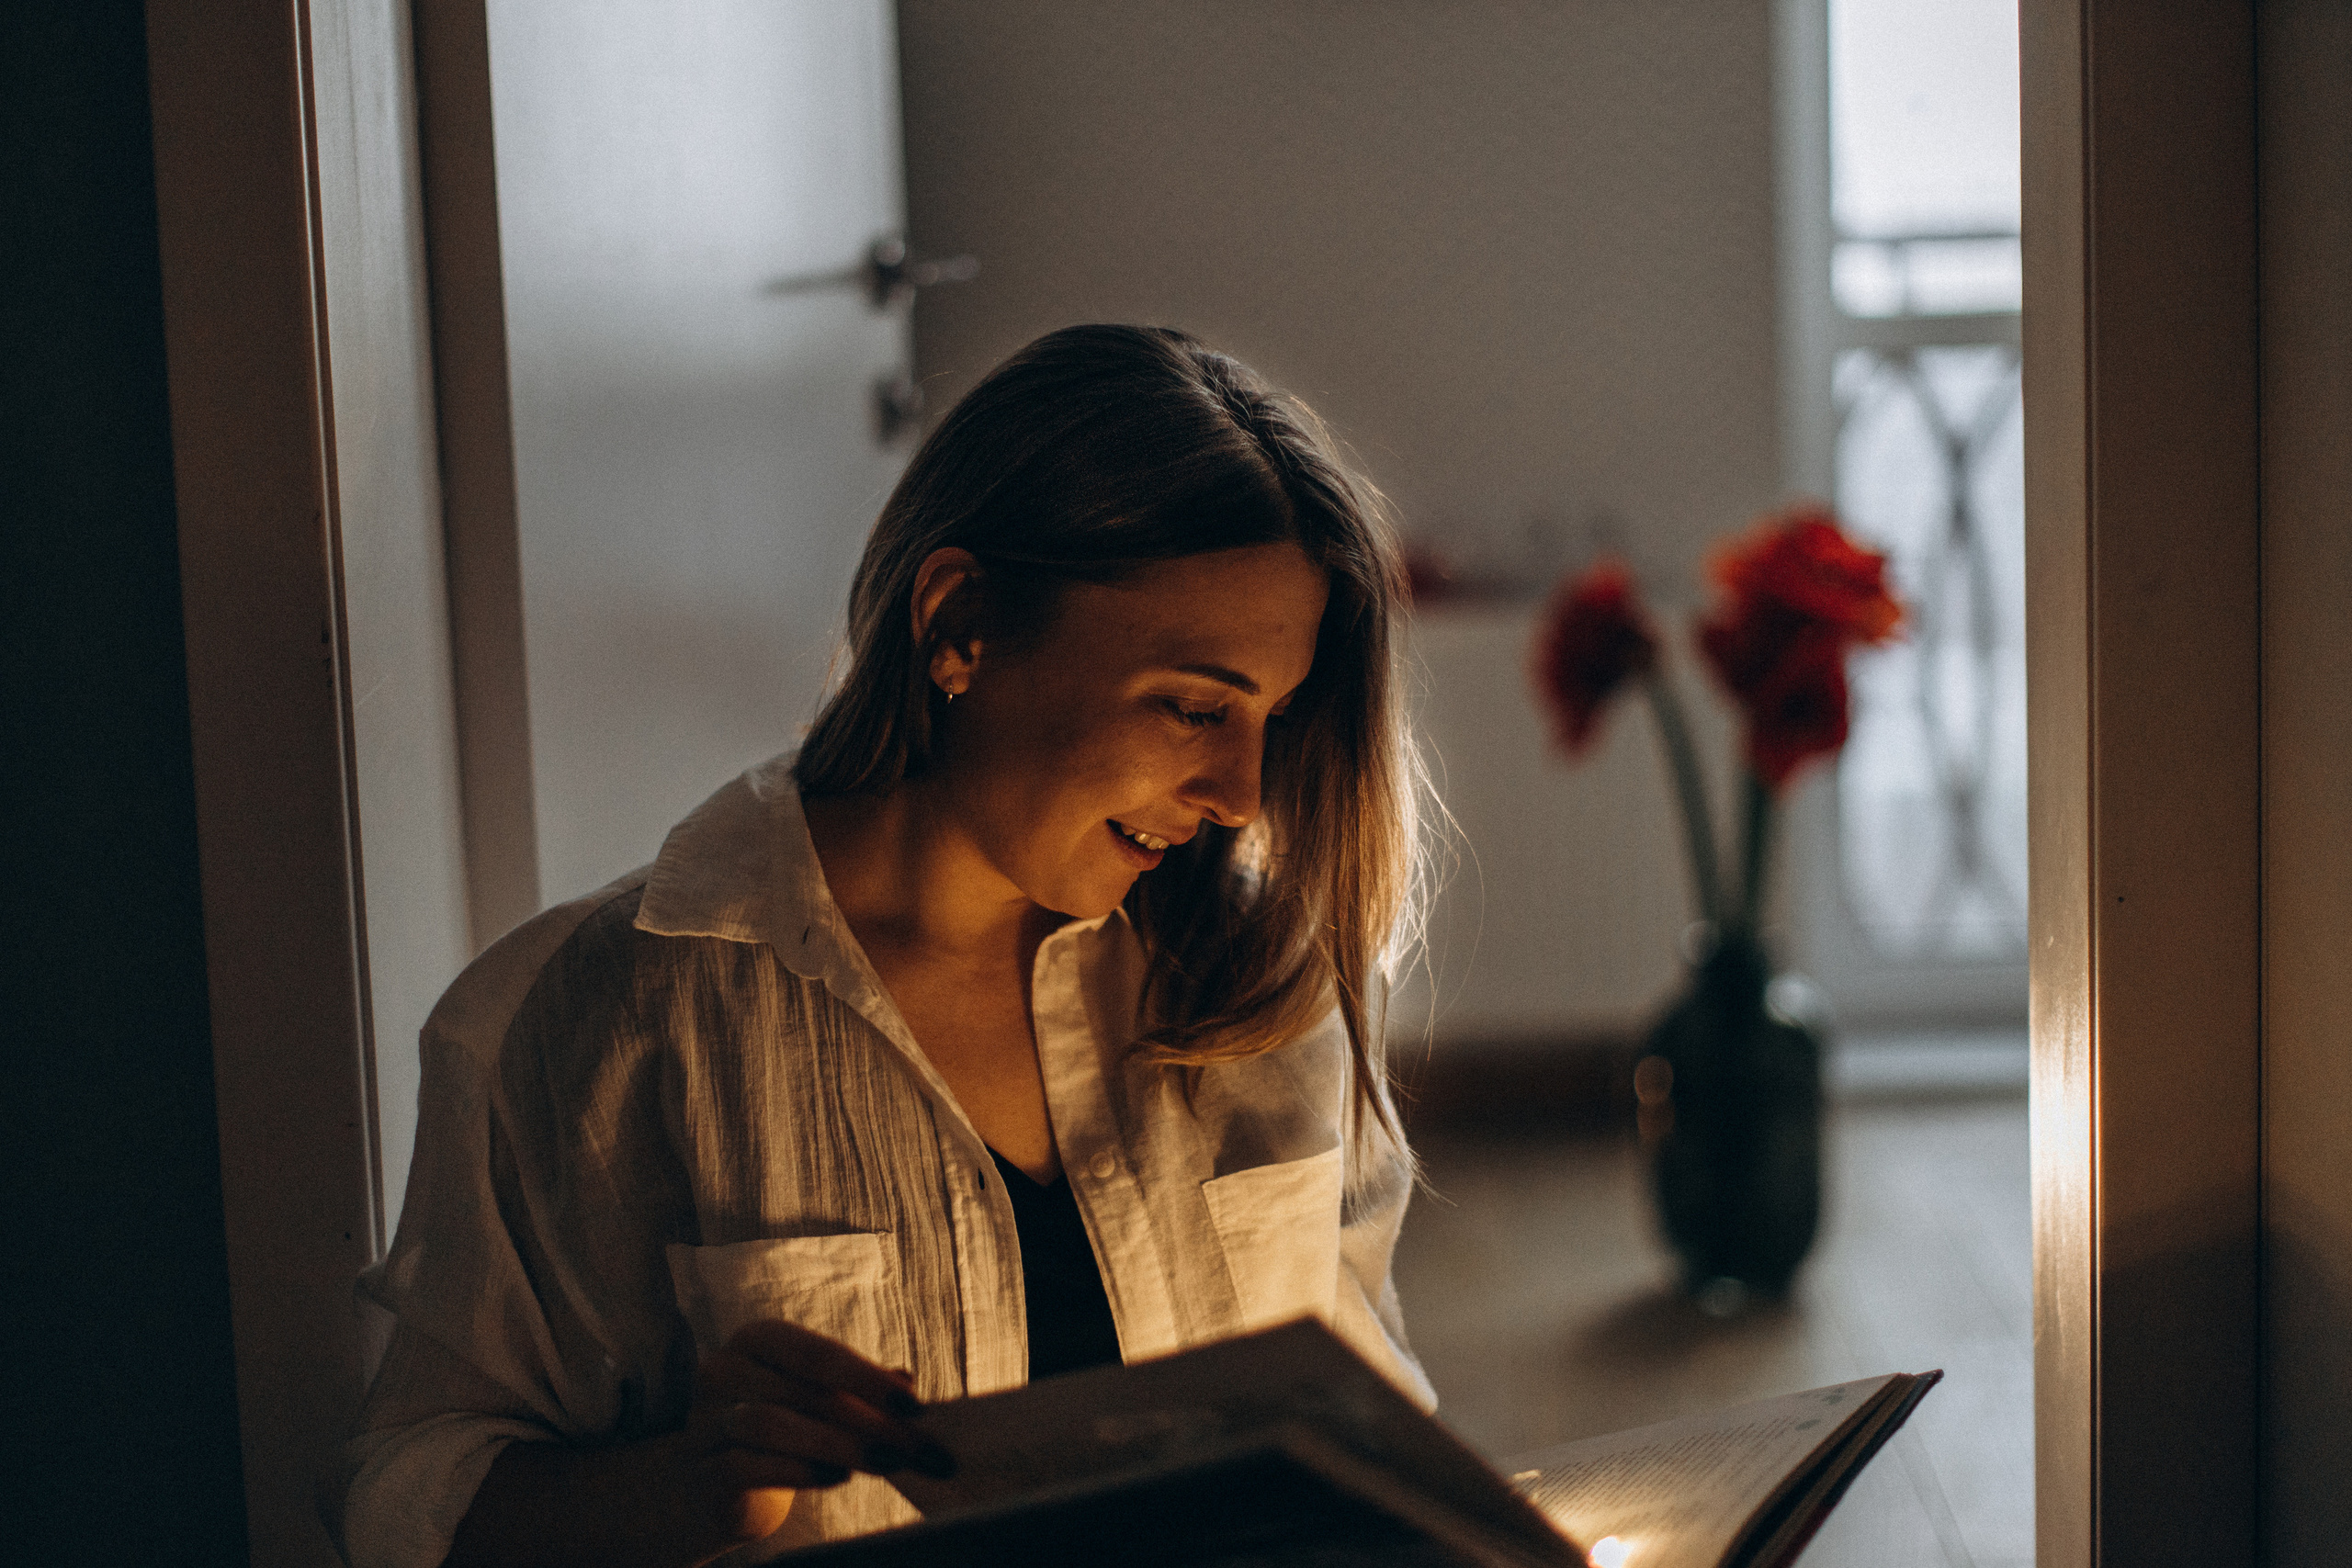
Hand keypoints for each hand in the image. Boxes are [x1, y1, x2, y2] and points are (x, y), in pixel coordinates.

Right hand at [661, 1319, 956, 1550]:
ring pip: (774, 1425)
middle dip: (870, 1422)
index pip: (819, 1354)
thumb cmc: (783, 1427)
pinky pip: (750, 1466)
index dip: (869, 1380)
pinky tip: (837, 1477)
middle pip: (805, 1392)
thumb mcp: (820, 1398)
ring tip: (886, 1463)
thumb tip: (908, 1384)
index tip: (917, 1407)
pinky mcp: (701, 1467)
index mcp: (759, 1338)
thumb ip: (861, 1388)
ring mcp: (706, 1418)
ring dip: (840, 1445)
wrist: (714, 1482)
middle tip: (916, 1449)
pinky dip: (800, 1471)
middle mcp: (724, 1369)